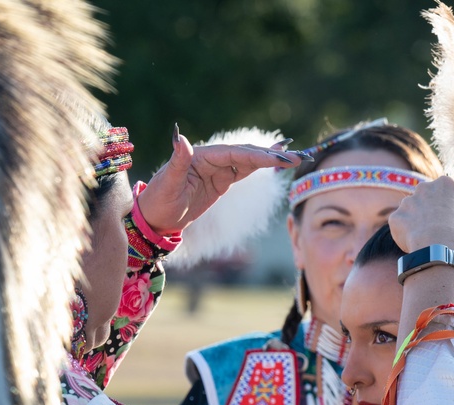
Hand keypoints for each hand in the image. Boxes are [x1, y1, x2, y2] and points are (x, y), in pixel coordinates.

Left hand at [137, 126, 302, 234]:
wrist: (156, 218)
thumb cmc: (159, 201)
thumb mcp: (169, 184)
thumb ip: (178, 161)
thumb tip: (181, 137)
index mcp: (200, 156)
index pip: (234, 153)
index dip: (257, 155)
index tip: (278, 158)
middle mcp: (211, 158)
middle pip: (246, 153)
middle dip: (272, 155)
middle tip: (298, 156)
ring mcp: (217, 169)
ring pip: (248, 160)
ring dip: (271, 159)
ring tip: (295, 157)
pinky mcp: (221, 181)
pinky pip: (244, 170)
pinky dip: (261, 166)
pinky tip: (276, 162)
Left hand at [389, 176, 453, 253]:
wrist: (437, 246)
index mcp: (445, 185)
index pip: (445, 192)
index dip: (447, 207)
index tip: (449, 219)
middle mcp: (424, 187)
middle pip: (425, 198)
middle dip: (428, 211)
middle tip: (434, 228)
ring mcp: (407, 201)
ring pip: (410, 211)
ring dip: (415, 222)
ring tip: (424, 238)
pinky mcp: (395, 216)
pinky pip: (399, 226)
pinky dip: (404, 234)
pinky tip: (413, 243)